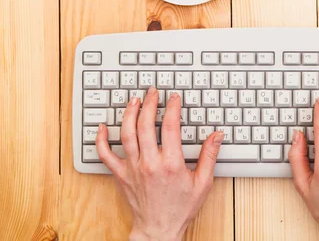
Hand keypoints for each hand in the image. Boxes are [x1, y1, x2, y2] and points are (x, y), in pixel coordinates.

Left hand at [96, 87, 223, 240]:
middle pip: (145, 124)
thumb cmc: (180, 208)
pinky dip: (101, 139)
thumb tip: (217, 135)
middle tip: (152, 92)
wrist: (158, 230)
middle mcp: (149, 163)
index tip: (174, 98)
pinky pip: (105, 154)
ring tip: (133, 100)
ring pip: (126, 133)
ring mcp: (132, 168)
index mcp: (171, 164)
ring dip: (129, 113)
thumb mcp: (203, 183)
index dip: (172, 107)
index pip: (169, 126)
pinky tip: (103, 127)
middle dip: (149, 103)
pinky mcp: (121, 175)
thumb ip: (209, 156)